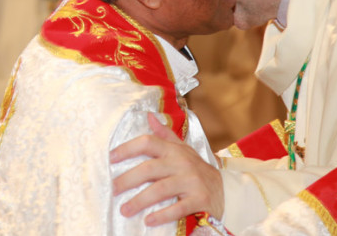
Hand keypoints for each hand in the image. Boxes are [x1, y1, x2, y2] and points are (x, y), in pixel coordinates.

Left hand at [109, 113, 223, 225]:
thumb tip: (149, 117)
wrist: (225, 189)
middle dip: (128, 179)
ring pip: (161, 189)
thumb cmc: (196, 169)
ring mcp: (191, 181)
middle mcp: (182, 163)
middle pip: (150, 168)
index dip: (128, 148)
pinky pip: (178, 207)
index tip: (111, 158)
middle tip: (113, 189)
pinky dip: (162, 214)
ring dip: (140, 200)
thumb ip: (165, 134)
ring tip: (125, 209)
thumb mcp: (183, 149)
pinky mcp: (199, 199)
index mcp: (174, 150)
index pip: (148, 142)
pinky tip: (148, 220)